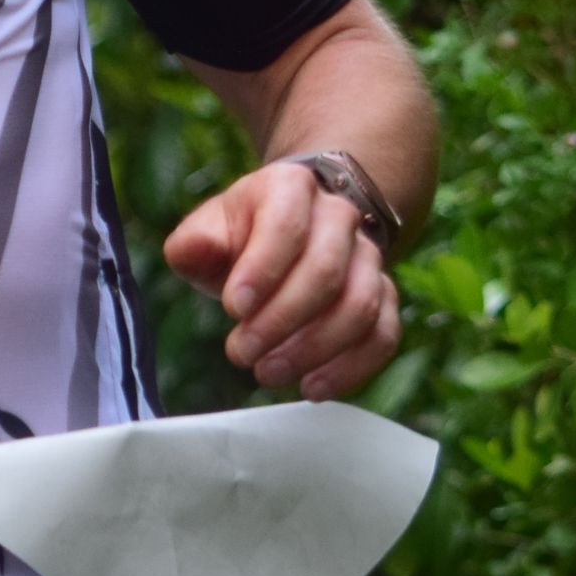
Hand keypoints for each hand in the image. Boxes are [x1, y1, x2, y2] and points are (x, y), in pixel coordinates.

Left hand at [163, 158, 400, 400]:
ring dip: (315, 348)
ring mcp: (368, 256)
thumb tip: (192, 251)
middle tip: (242, 354)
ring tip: (269, 374)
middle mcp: (339, 216)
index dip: (262, 270)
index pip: (286, 226)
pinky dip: (351, 367)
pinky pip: (383, 334)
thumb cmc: (241, 239)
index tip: (232, 310)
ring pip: (361, 305)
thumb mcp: (208, 232)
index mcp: (291, 188)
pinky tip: (312, 387)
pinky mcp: (384, 296)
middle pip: (326, 270)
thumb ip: (195, 243)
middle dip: (282, 319)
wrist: (289, 234)